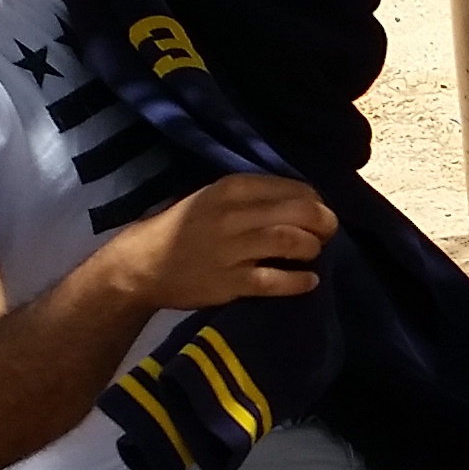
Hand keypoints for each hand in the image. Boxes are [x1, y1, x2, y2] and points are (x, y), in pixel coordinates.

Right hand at [115, 173, 330, 310]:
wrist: (141, 265)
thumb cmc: (180, 228)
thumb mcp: (211, 197)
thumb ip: (250, 196)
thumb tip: (302, 200)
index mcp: (229, 188)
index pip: (291, 187)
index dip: (314, 199)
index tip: (317, 209)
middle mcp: (232, 214)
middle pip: (299, 212)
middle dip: (323, 221)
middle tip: (327, 231)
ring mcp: (232, 249)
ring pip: (291, 242)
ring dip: (312, 247)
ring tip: (313, 252)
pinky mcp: (231, 282)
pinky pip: (276, 281)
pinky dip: (299, 281)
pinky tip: (309, 280)